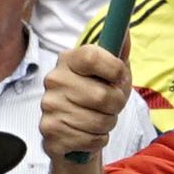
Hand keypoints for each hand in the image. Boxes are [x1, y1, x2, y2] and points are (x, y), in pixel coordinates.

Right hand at [40, 37, 133, 162]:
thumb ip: (119, 53)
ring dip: (107, 124)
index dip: (115, 69)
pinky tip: (88, 133)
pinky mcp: (49, 131)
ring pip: (99, 121)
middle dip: (116, 105)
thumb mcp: (112, 73)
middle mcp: (54, 80)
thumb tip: (125, 33)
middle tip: (111, 106)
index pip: (92, 56)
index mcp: (69, 60)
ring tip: (98, 119)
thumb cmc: (96, 96)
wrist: (74, 130)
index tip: (120, 78)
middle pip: (103, 96)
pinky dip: (98, 140)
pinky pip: (90, 139)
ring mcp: (49, 106)